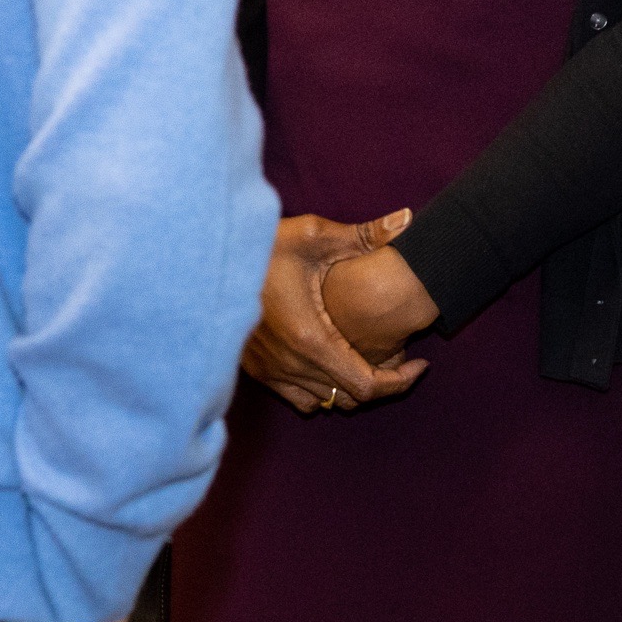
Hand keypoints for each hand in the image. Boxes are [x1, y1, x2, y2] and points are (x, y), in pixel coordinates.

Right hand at [240, 211, 427, 415]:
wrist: (201, 263)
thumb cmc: (259, 247)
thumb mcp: (312, 236)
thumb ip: (363, 235)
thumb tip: (406, 220)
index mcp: (310, 340)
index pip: (366, 386)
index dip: (400, 382)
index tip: (420, 363)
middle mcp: (289, 366)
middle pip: (349, 398)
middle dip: (381, 381)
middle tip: (399, 355)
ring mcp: (270, 372)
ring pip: (324, 401)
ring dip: (350, 385)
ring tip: (368, 356)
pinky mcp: (256, 371)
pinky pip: (297, 398)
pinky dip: (320, 388)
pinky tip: (331, 358)